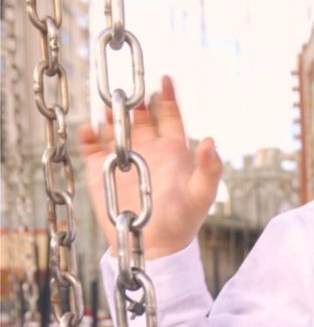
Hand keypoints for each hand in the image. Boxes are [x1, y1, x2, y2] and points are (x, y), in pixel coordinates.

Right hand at [79, 75, 222, 259]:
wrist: (152, 246)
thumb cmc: (181, 222)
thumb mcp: (200, 196)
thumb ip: (209, 170)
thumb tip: (211, 141)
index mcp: (173, 150)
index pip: (170, 115)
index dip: (167, 97)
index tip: (164, 80)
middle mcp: (148, 148)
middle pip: (139, 115)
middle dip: (135, 102)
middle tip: (130, 96)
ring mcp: (124, 158)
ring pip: (114, 126)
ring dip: (111, 116)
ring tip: (110, 114)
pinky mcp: (101, 170)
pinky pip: (91, 146)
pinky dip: (88, 136)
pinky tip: (89, 132)